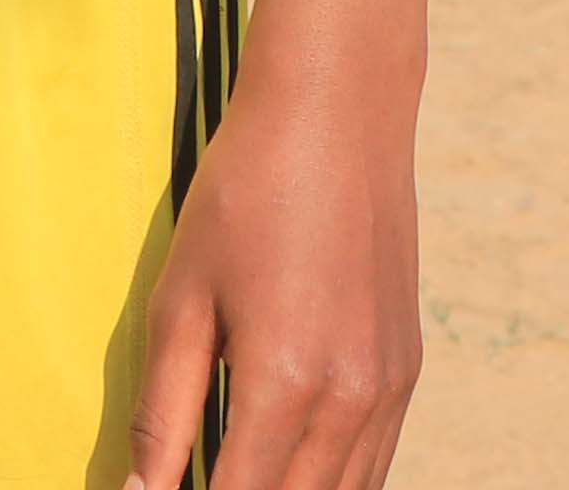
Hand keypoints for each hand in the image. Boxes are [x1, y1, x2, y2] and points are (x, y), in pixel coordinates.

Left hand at [122, 79, 422, 489]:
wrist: (338, 115)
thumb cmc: (245, 194)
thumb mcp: (181, 299)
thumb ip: (161, 412)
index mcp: (284, 382)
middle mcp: (349, 398)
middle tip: (199, 483)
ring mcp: (388, 387)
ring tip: (240, 476)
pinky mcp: (407, 369)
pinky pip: (374, 463)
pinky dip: (332, 483)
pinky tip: (289, 470)